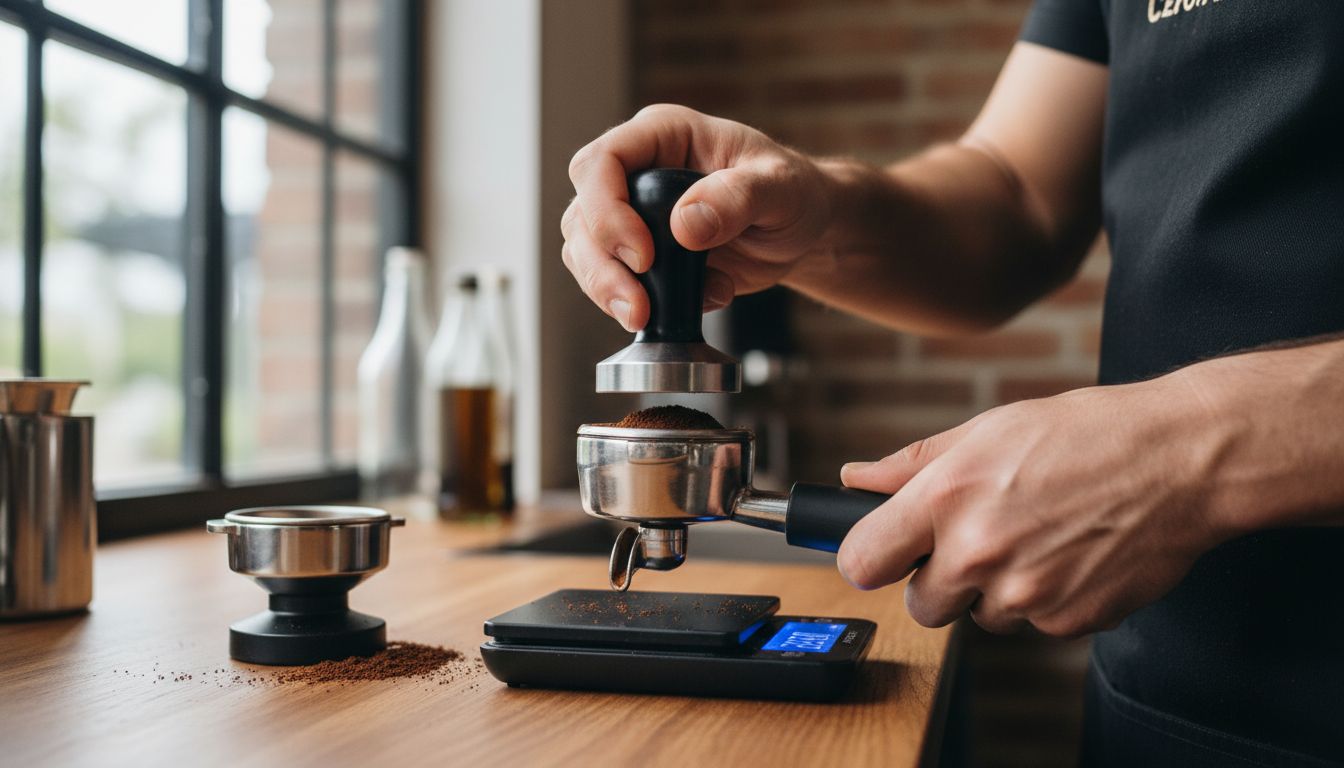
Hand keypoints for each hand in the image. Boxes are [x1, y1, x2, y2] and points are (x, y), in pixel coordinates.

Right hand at [563, 104, 833, 330]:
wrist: (801, 230)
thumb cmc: (793, 193)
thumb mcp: (781, 188)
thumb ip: (738, 198)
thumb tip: (685, 225)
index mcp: (663, 136)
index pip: (602, 163)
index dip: (608, 211)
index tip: (644, 256)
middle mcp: (636, 171)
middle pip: (582, 215)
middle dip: (601, 266)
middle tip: (637, 307)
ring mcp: (631, 214)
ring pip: (585, 252)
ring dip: (608, 291)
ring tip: (649, 316)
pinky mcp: (637, 254)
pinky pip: (609, 280)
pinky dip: (637, 304)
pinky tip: (691, 306)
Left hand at [835, 375, 1230, 636]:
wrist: (1180, 461)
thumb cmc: (1085, 435)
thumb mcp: (988, 430)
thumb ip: (912, 464)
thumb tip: (855, 478)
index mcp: (946, 498)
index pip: (862, 562)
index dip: (868, 559)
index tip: (882, 554)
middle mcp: (977, 551)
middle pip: (920, 606)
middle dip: (940, 581)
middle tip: (980, 540)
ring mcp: (1023, 593)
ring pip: (980, 616)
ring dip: (998, 590)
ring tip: (1040, 535)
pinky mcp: (1066, 621)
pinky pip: (1034, 624)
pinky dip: (1047, 599)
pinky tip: (1073, 554)